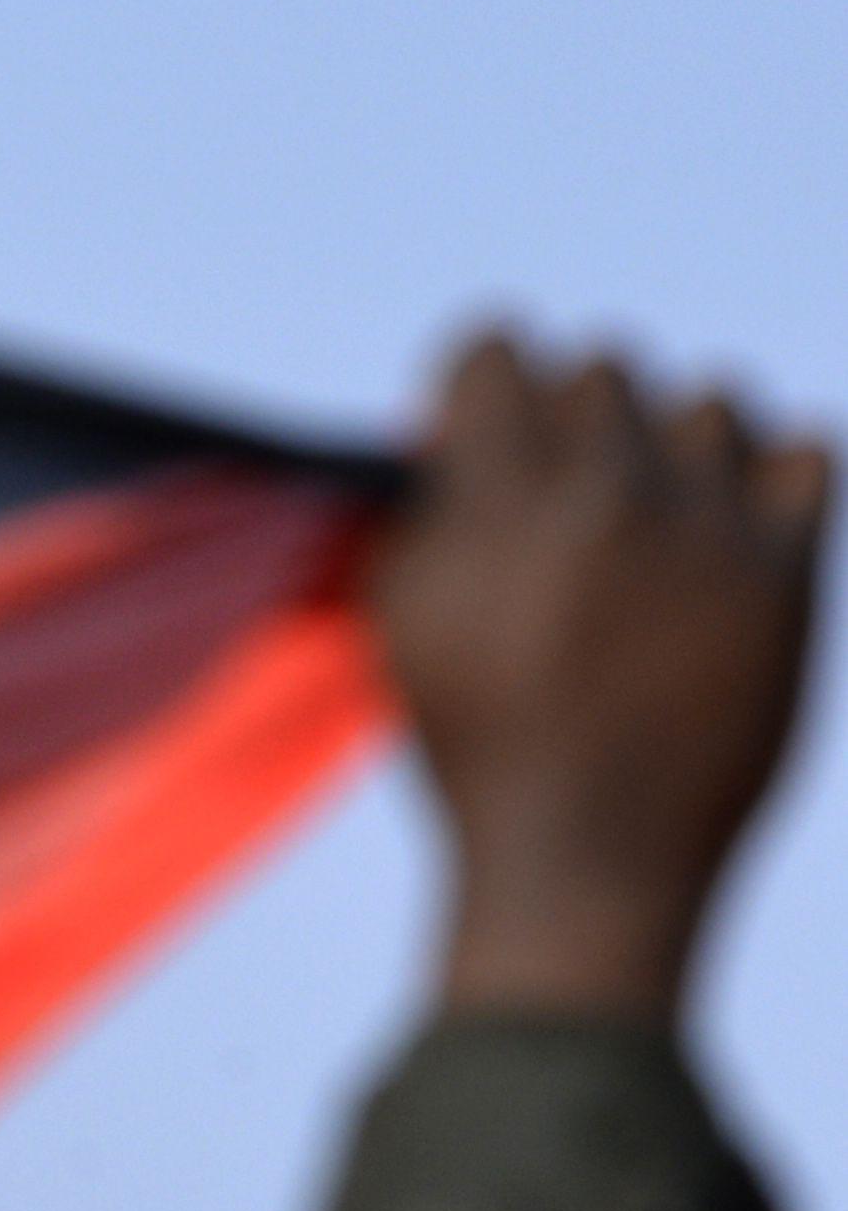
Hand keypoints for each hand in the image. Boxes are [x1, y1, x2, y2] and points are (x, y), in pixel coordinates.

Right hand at [377, 330, 825, 1025]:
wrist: (589, 861)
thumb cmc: (483, 754)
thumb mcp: (407, 631)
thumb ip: (424, 519)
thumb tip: (449, 437)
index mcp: (492, 509)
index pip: (494, 349)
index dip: (485, 382)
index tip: (488, 430)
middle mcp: (601, 497)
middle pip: (607, 370)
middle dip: (583, 425)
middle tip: (572, 508)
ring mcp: (703, 527)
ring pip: (711, 401)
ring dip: (679, 452)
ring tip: (656, 529)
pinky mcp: (784, 568)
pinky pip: (803, 452)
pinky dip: (770, 482)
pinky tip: (729, 539)